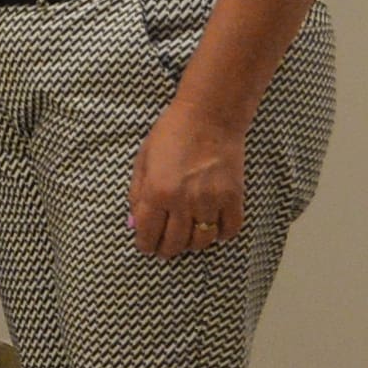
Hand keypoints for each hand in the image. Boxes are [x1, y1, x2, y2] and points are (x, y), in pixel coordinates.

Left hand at [127, 98, 248, 256]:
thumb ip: (136, 193)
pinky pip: (229, 229)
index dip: (145, 245)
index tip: (146, 247)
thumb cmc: (170, 135)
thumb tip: (133, 223)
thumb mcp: (142, 161)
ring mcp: (211, 201)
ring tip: (186, 239)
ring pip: (201, 241)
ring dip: (191, 245)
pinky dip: (220, 235)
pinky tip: (212, 230)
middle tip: (164, 249)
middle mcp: (183, 201)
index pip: (147, 232)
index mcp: (157, 191)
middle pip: (174, 242)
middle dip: (166, 250)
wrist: (209, 118)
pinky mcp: (233, 198)